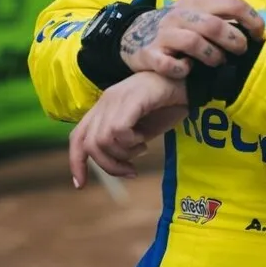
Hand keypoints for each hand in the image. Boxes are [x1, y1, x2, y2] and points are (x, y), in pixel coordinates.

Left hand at [69, 71, 187, 186]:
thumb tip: (114, 164)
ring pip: (102, 140)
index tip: (82, 184)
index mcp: (104, 107)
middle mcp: (106, 101)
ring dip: (123, 154)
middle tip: (130, 170)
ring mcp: (117, 98)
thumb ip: (124, 142)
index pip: (78, 136)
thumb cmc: (167, 104)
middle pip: (89, 144)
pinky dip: (130, 142)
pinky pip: (118, 130)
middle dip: (109, 166)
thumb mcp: (141, 128)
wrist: (189, 82)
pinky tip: (144, 139)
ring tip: (141, 148)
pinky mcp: (131, 98)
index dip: (76, 162)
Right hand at [119, 0, 264, 78]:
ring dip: (213, 56)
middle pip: (214, 25)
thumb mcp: (197, 14)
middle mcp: (179, 15)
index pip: (233, 3)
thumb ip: (220, 18)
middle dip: (234, 41)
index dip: (252, 20)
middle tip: (240, 51)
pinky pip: (170, 65)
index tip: (259, 35)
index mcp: (196, 2)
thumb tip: (255, 32)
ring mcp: (163, 34)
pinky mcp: (150, 54)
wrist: (133, 34)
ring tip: (217, 62)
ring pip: (194, 42)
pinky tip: (187, 70)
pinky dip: (183, 70)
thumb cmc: (178, 27)